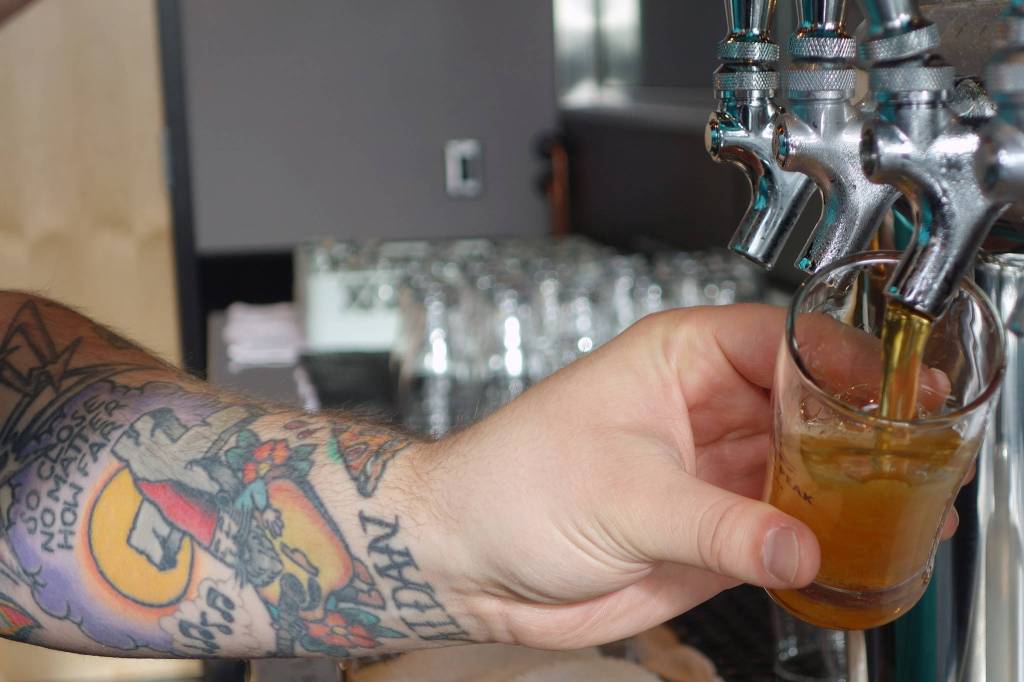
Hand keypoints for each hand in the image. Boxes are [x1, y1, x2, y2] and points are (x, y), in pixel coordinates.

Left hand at [400, 305, 957, 649]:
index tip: (900, 395)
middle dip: (863, 432)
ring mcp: (711, 471)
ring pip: (804, 469)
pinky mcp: (711, 529)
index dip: (848, 364)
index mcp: (679, 359)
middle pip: (810, 406)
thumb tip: (796, 544)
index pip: (785, 340)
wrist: (467, 559)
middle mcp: (704, 408)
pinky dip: (818, 542)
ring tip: (908, 508)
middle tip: (919, 458)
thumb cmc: (508, 487)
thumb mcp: (622, 497)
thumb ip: (717, 525)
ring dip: (849, 491)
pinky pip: (781, 529)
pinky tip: (854, 550)